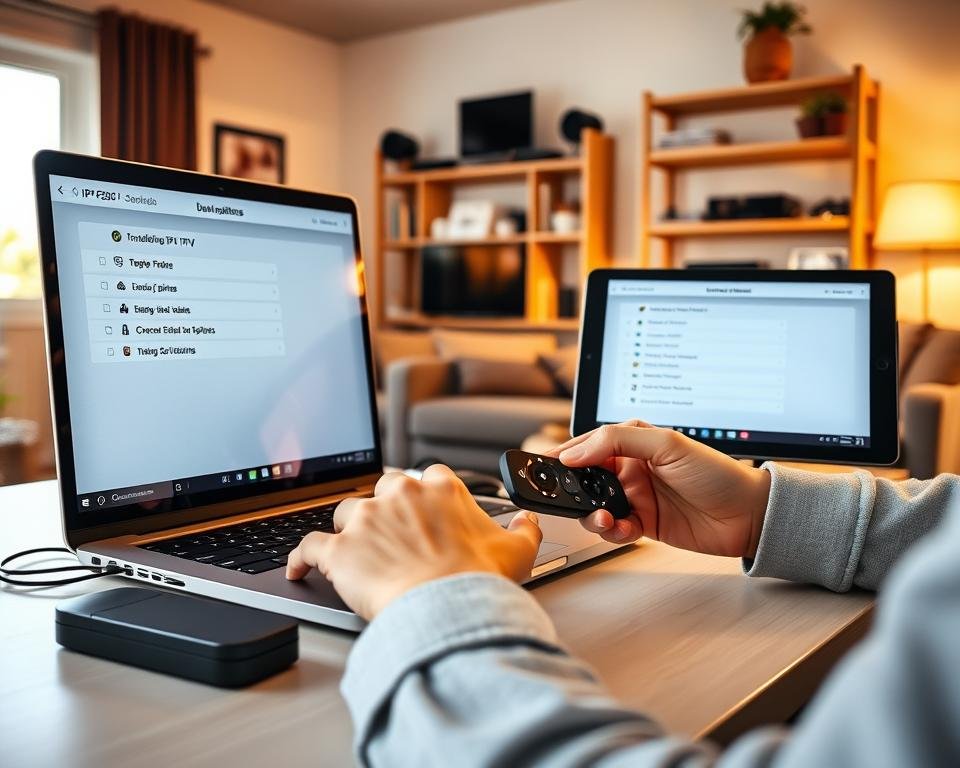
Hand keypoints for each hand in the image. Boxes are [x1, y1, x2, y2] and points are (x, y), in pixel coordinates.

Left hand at [286, 465, 541, 619]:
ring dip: (349, 531)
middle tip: (391, 534)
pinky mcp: (337, 550)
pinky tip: (298, 568)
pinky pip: (307, 547)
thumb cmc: (479, 581)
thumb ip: (525, 529)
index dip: (423, 496)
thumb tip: (529, 520)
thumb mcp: (518, 552)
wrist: (446, 610)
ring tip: (354, 554)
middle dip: (384, 509)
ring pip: (346, 514)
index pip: (426, 476)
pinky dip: (301, 558)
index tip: (424, 511)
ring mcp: (364, 520)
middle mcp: (398, 494)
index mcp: (439, 488)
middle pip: (381, 490)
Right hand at [549, 421, 770, 558]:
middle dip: (573, 489)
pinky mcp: (645, 524)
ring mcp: (638, 498)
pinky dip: (612, 531)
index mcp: (635, 443)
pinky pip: (615, 528)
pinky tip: (621, 529)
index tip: (546, 465)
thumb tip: (578, 449)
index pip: (590, 445)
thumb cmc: (718, 473)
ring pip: (597, 506)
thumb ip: (618, 440)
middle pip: (587, 478)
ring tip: (602, 517)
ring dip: (592, 513)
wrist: (750, 515)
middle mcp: (633, 469)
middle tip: (564, 498)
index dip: (567, 454)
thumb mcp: (667, 444)